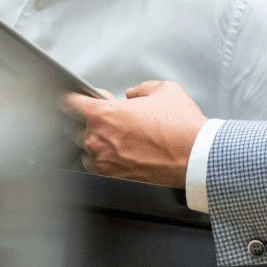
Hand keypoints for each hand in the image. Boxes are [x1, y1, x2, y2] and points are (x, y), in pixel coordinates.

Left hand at [64, 80, 207, 187]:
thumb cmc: (180, 125)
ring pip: (85, 149)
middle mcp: (98, 138)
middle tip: (107, 120)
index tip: (73, 100)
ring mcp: (103, 160)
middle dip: (88, 122)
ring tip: (113, 139)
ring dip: (94, 143)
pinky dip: (101, 160)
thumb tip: (134, 94)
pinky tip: (116, 155)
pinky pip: (95, 167)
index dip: (73, 99)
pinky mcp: (112, 177)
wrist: (195, 156)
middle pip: (76, 127)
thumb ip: (141, 89)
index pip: (71, 103)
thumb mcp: (164, 90)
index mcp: (104, 113)